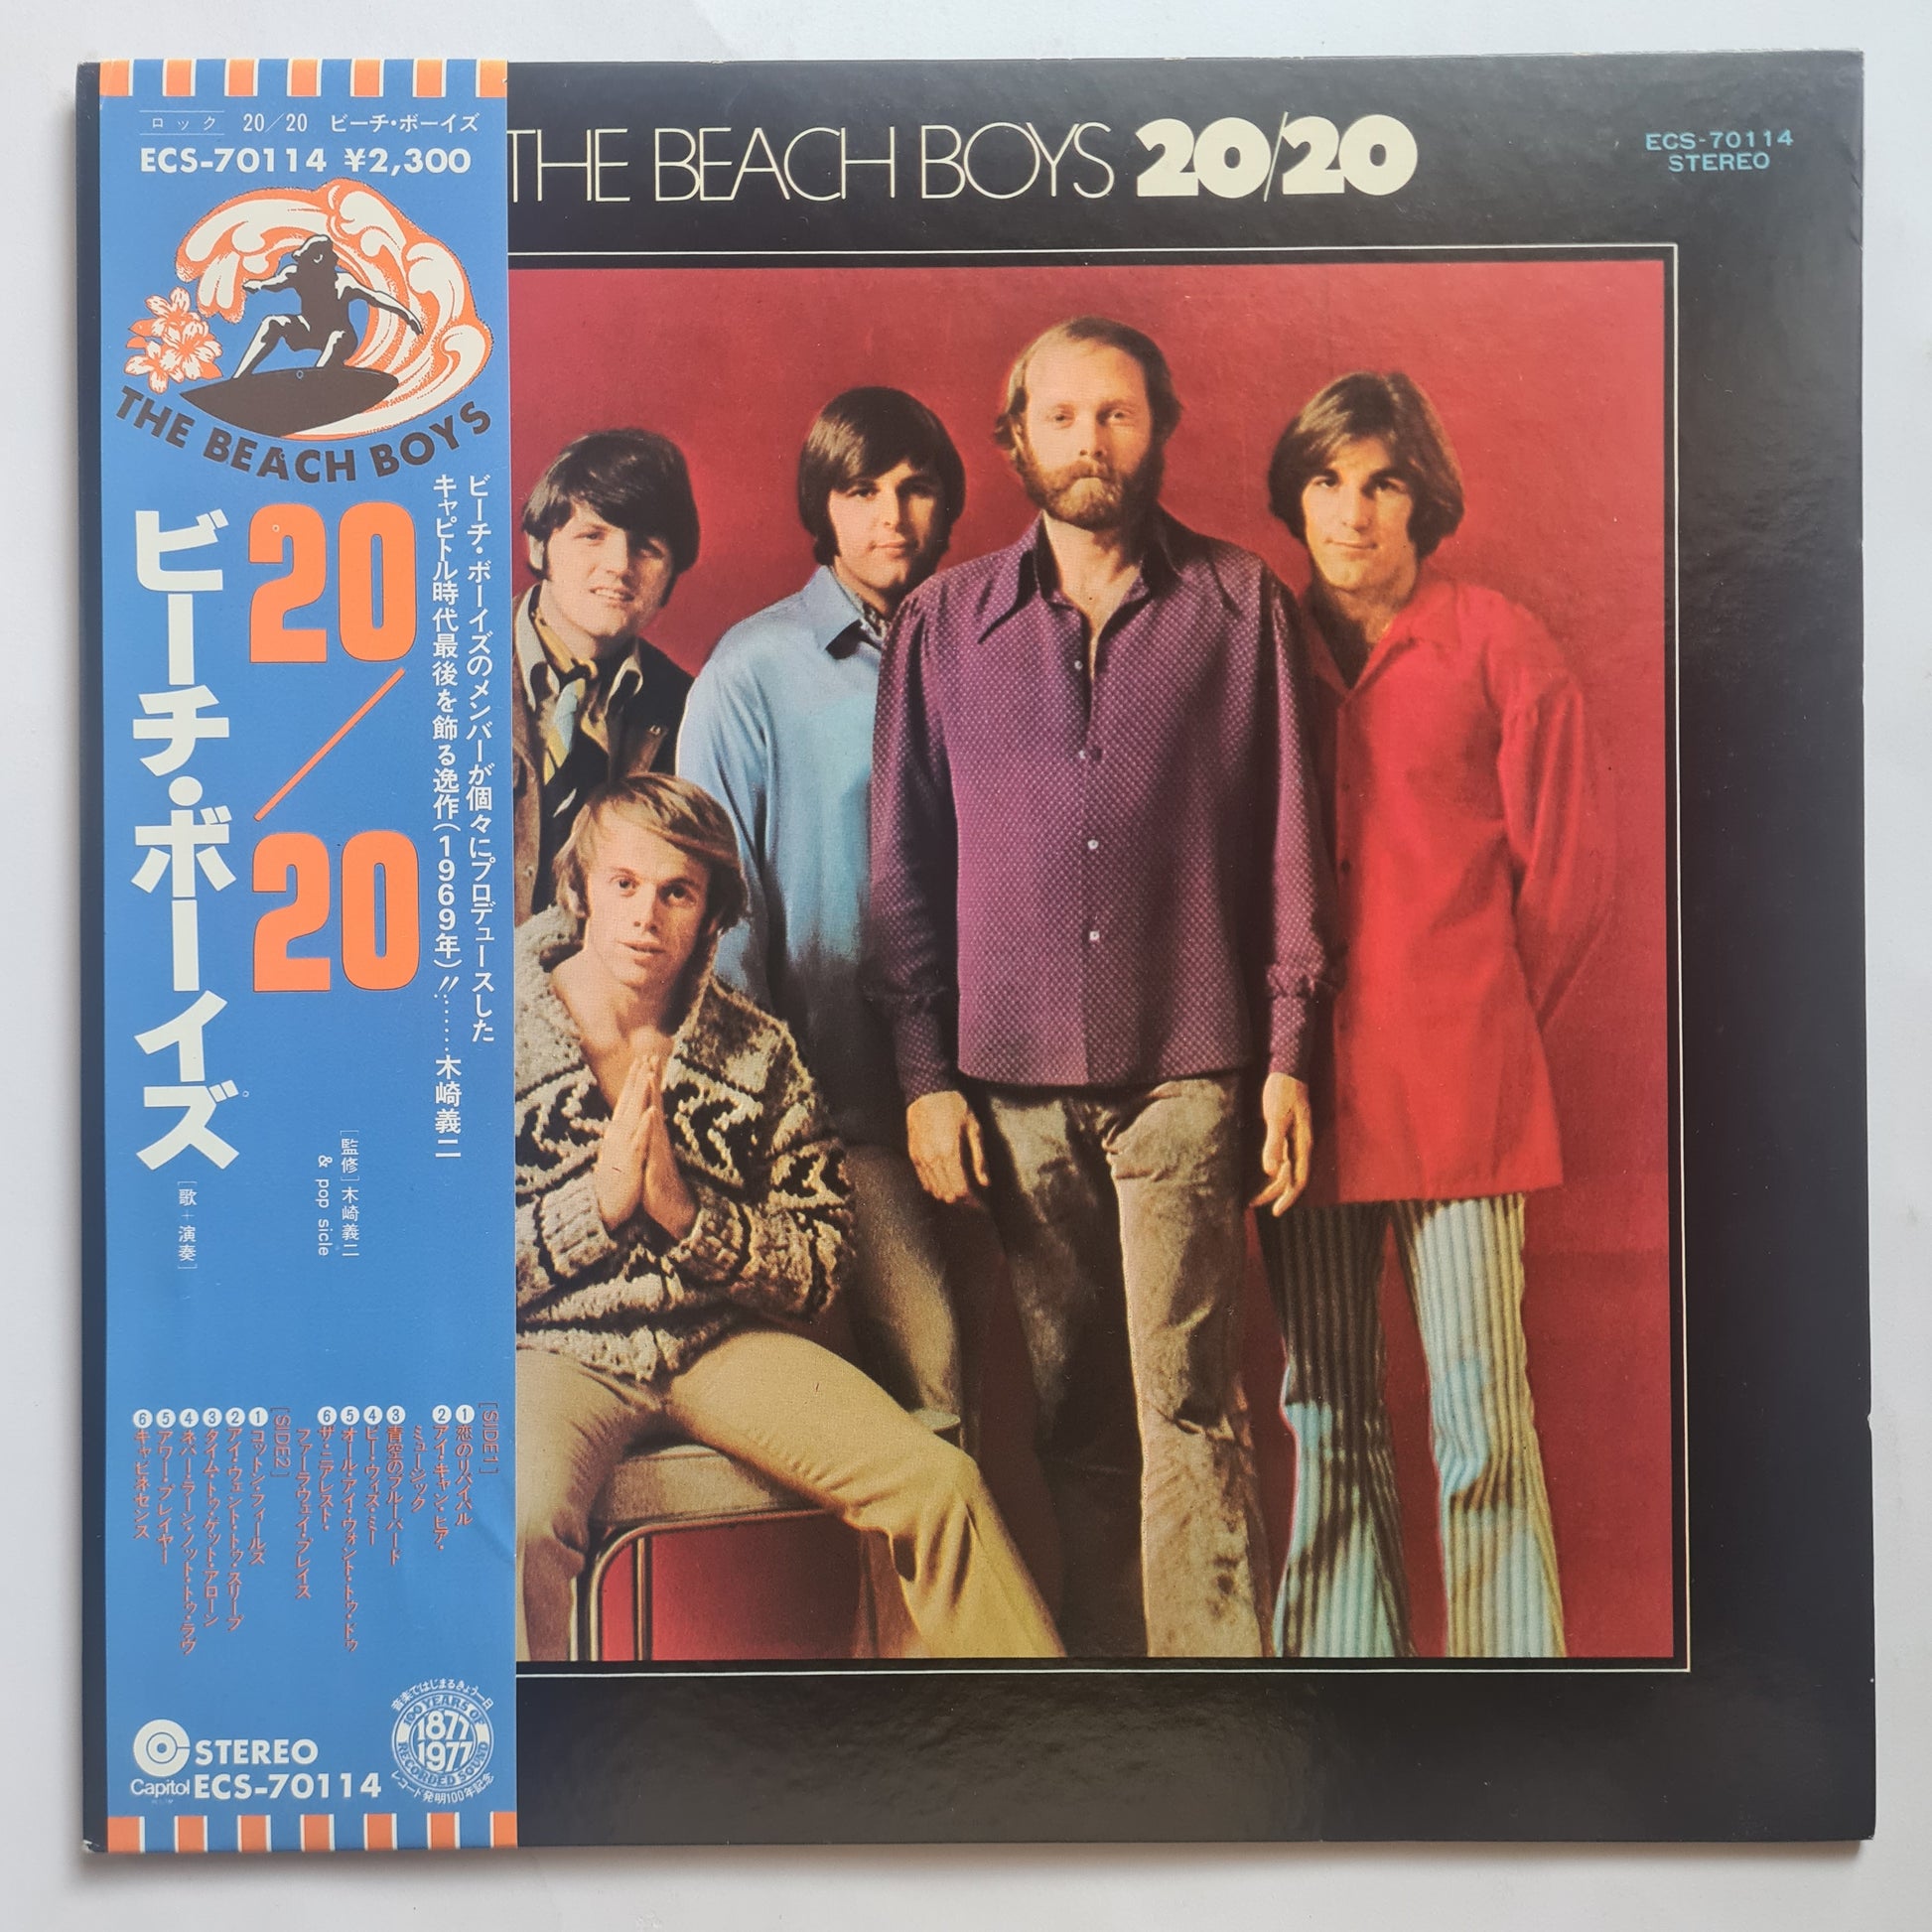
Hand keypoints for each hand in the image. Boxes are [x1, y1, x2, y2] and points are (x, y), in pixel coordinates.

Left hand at [595, 1052, 694, 1237]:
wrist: (673, 1210)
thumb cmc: (660, 1184)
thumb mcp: (652, 1157)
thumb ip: (650, 1138)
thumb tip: (649, 1121)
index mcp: (654, 1137)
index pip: (651, 1104)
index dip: (647, 1083)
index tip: (645, 1060)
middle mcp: (659, 1139)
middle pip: (656, 1104)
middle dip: (653, 1080)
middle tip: (651, 1054)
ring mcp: (660, 1150)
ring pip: (657, 1119)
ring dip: (655, 1097)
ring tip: (652, 1075)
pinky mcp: (659, 1164)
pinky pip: (656, 1143)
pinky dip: (654, 1127)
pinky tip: (654, 1113)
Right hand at [906, 1090, 988, 1205]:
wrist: (927, 1091)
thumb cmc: (954, 1107)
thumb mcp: (974, 1128)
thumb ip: (979, 1158)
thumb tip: (985, 1183)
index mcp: (950, 1153)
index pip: (960, 1190)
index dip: (972, 1203)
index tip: (983, 1206)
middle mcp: (932, 1159)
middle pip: (947, 1195)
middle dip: (963, 1203)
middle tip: (976, 1203)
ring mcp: (920, 1159)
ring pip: (934, 1191)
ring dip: (949, 1197)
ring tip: (963, 1195)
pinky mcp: (913, 1156)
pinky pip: (923, 1182)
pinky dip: (936, 1188)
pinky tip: (946, 1185)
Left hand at [1251, 1071, 1313, 1216]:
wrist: (1286, 1069)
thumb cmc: (1282, 1091)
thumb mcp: (1276, 1117)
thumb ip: (1274, 1143)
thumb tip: (1271, 1171)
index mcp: (1302, 1144)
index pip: (1298, 1180)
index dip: (1287, 1197)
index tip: (1275, 1212)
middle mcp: (1300, 1145)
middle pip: (1291, 1178)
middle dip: (1275, 1194)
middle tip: (1254, 1205)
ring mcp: (1293, 1139)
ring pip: (1285, 1169)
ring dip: (1271, 1184)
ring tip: (1252, 1195)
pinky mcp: (1285, 1132)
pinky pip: (1280, 1157)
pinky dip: (1270, 1169)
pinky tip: (1258, 1173)